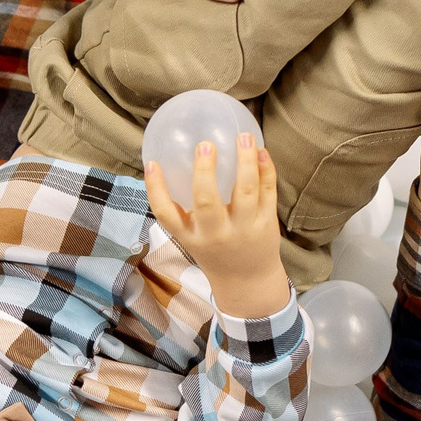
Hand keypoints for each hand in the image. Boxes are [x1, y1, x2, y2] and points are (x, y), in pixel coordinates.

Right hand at [147, 133, 290, 318]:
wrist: (247, 283)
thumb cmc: (215, 252)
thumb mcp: (191, 238)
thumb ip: (181, 212)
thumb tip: (164, 165)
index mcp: (191, 236)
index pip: (166, 215)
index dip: (156, 189)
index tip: (152, 163)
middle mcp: (215, 234)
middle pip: (206, 201)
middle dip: (205, 170)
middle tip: (206, 144)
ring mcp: (243, 229)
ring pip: (245, 189)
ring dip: (245, 160)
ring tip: (243, 137)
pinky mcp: (266, 223)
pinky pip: (267, 191)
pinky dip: (265, 169)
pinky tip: (261, 152)